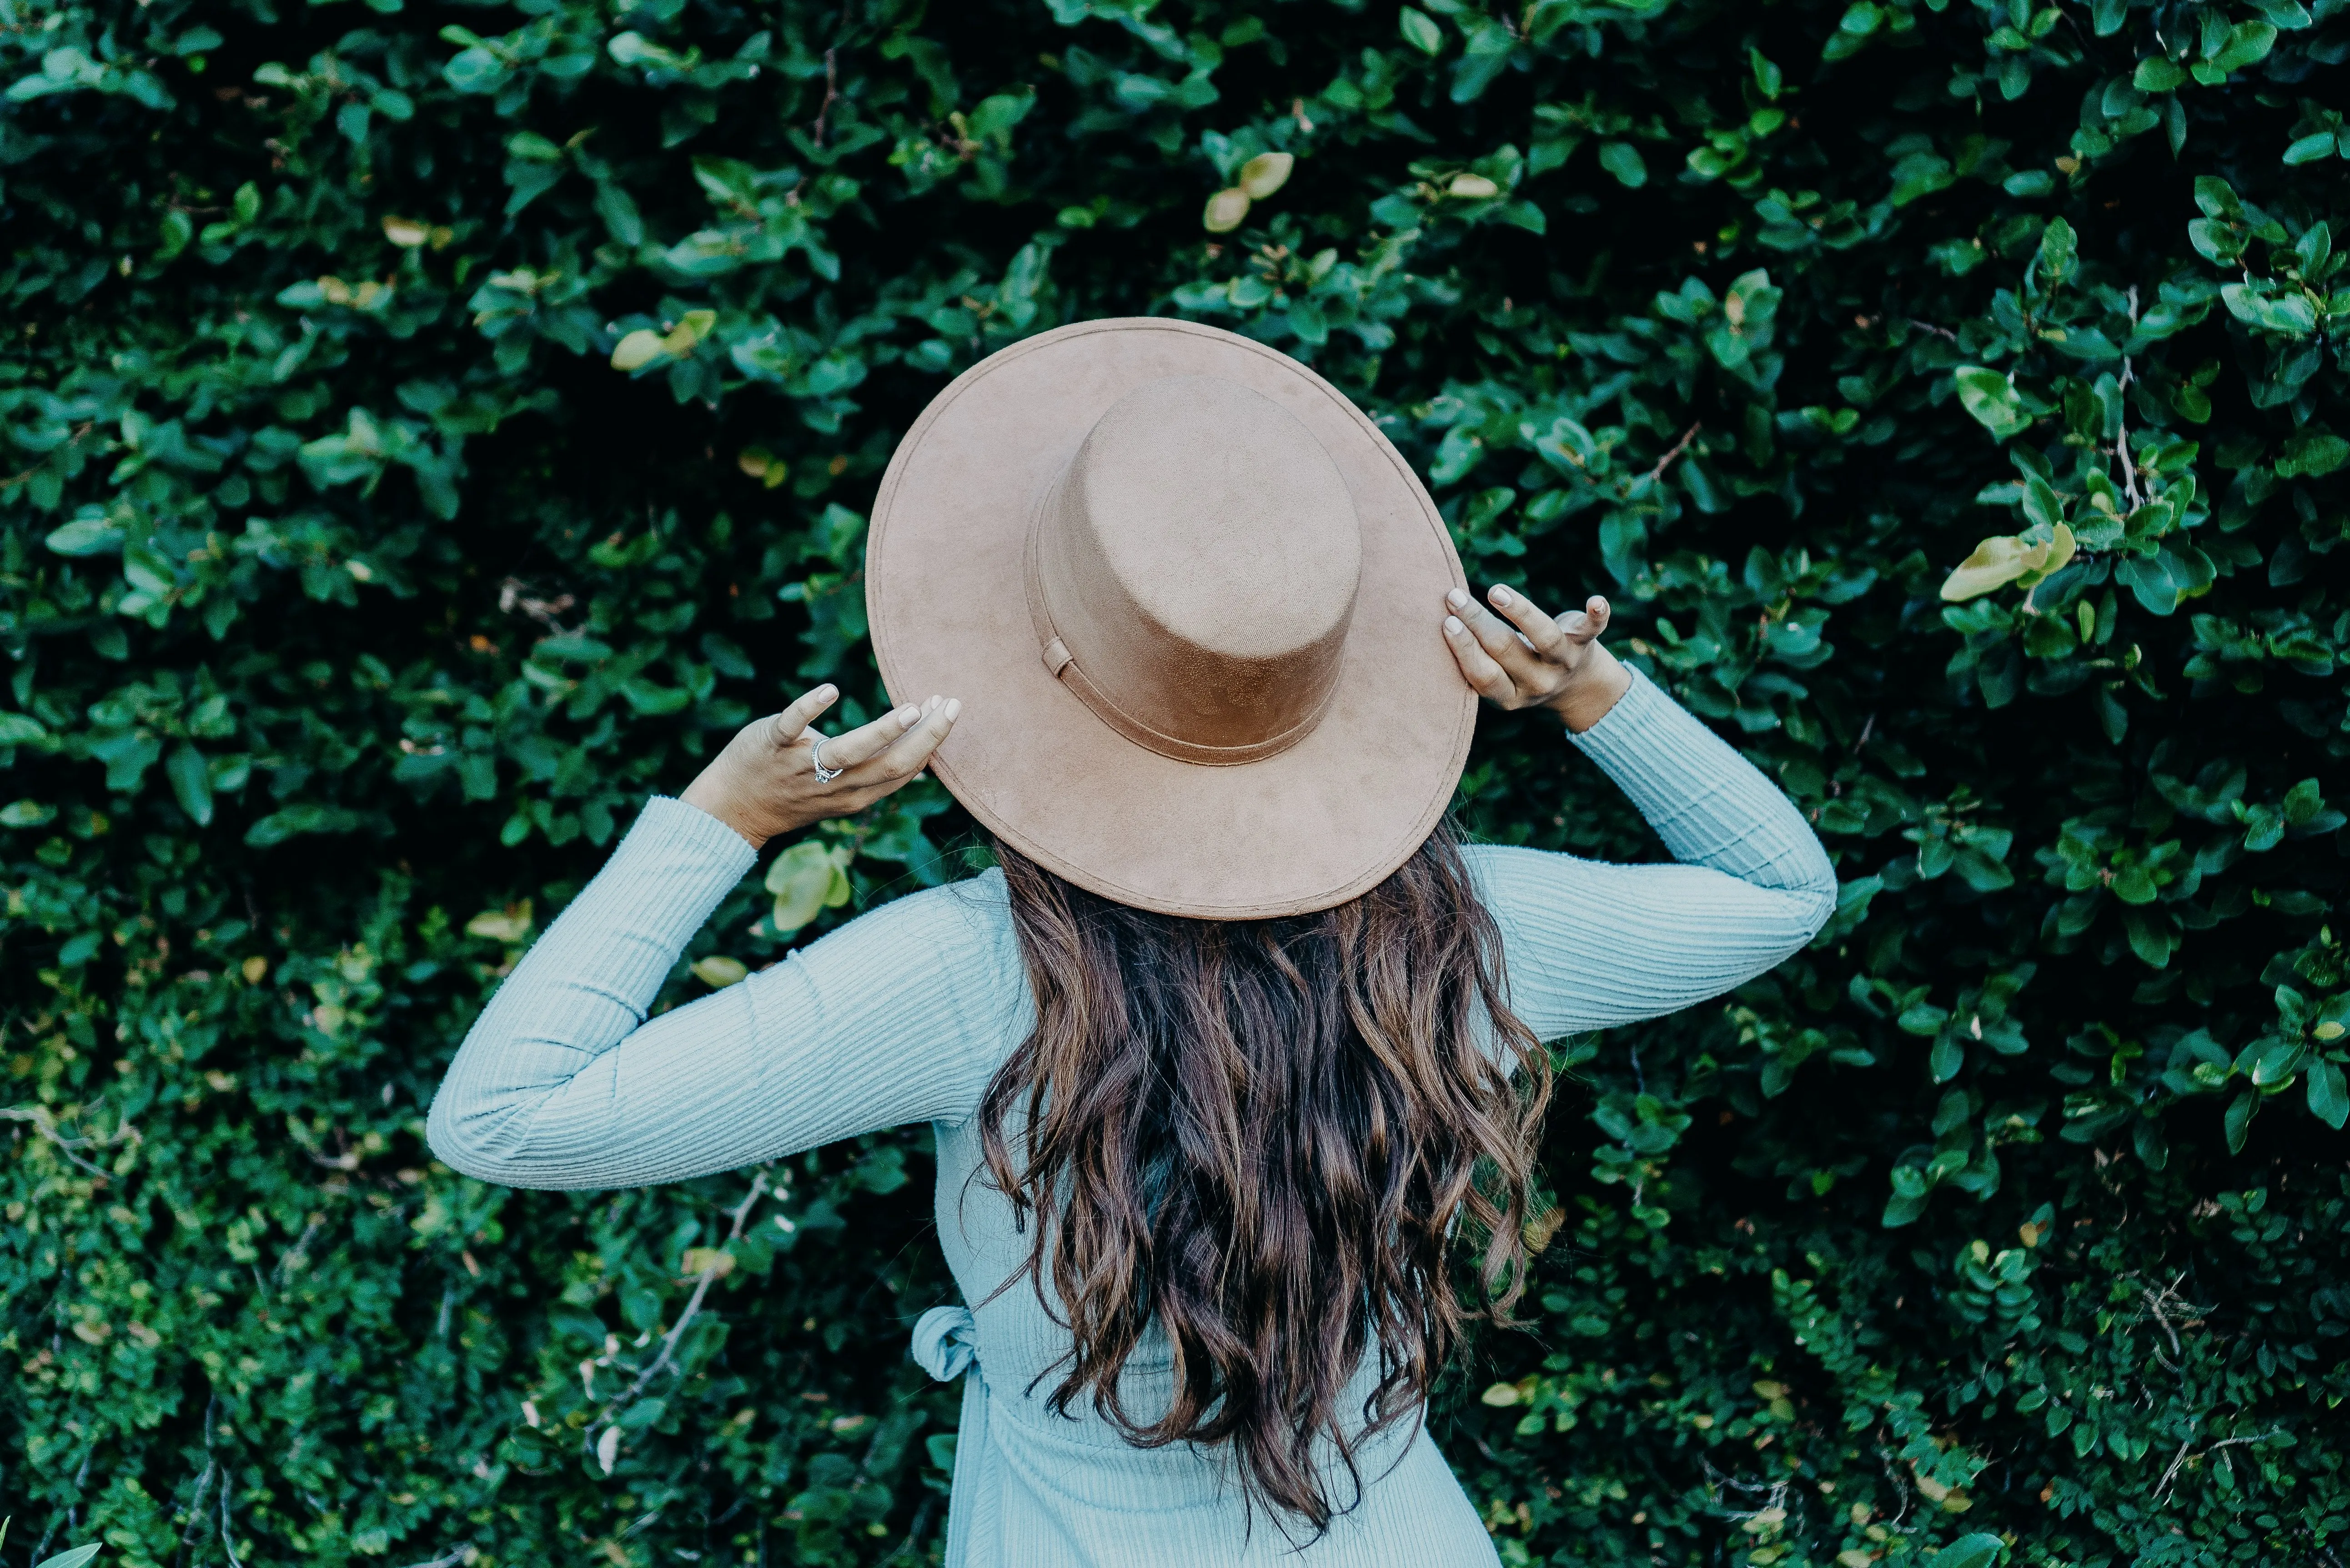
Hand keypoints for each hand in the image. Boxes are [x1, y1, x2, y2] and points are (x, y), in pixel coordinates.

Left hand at [680, 685, 960, 849]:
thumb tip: (920, 738)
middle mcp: (834, 786)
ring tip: (910, 708)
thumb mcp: (842, 786)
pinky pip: (792, 727)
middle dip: (924, 736)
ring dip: (882, 730)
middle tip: (948, 704)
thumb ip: (875, 766)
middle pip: (889, 764)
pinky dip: (810, 709)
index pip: (904, 770)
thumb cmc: (795, 788)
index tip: (947, 710)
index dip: (930, 742)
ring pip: (849, 753)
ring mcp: (802, 767)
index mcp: (857, 794)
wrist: (734, 807)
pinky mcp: (773, 745)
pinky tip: (830, 691)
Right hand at [1441, 584, 1631, 733]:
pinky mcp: (1585, 643)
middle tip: (1453, 597)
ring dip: (1520, 612)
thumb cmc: (1522, 671)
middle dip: (1477, 621)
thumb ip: (1477, 659)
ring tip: (1496, 592)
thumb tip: (1438, 620)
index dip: (1465, 649)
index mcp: (1509, 697)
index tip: (1445, 623)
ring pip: (1543, 636)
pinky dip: (1597, 615)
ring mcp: (1563, 663)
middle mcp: (1538, 683)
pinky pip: (1593, 628)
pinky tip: (1597, 601)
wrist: (1579, 687)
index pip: (1484, 675)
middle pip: (1505, 649)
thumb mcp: (1500, 678)